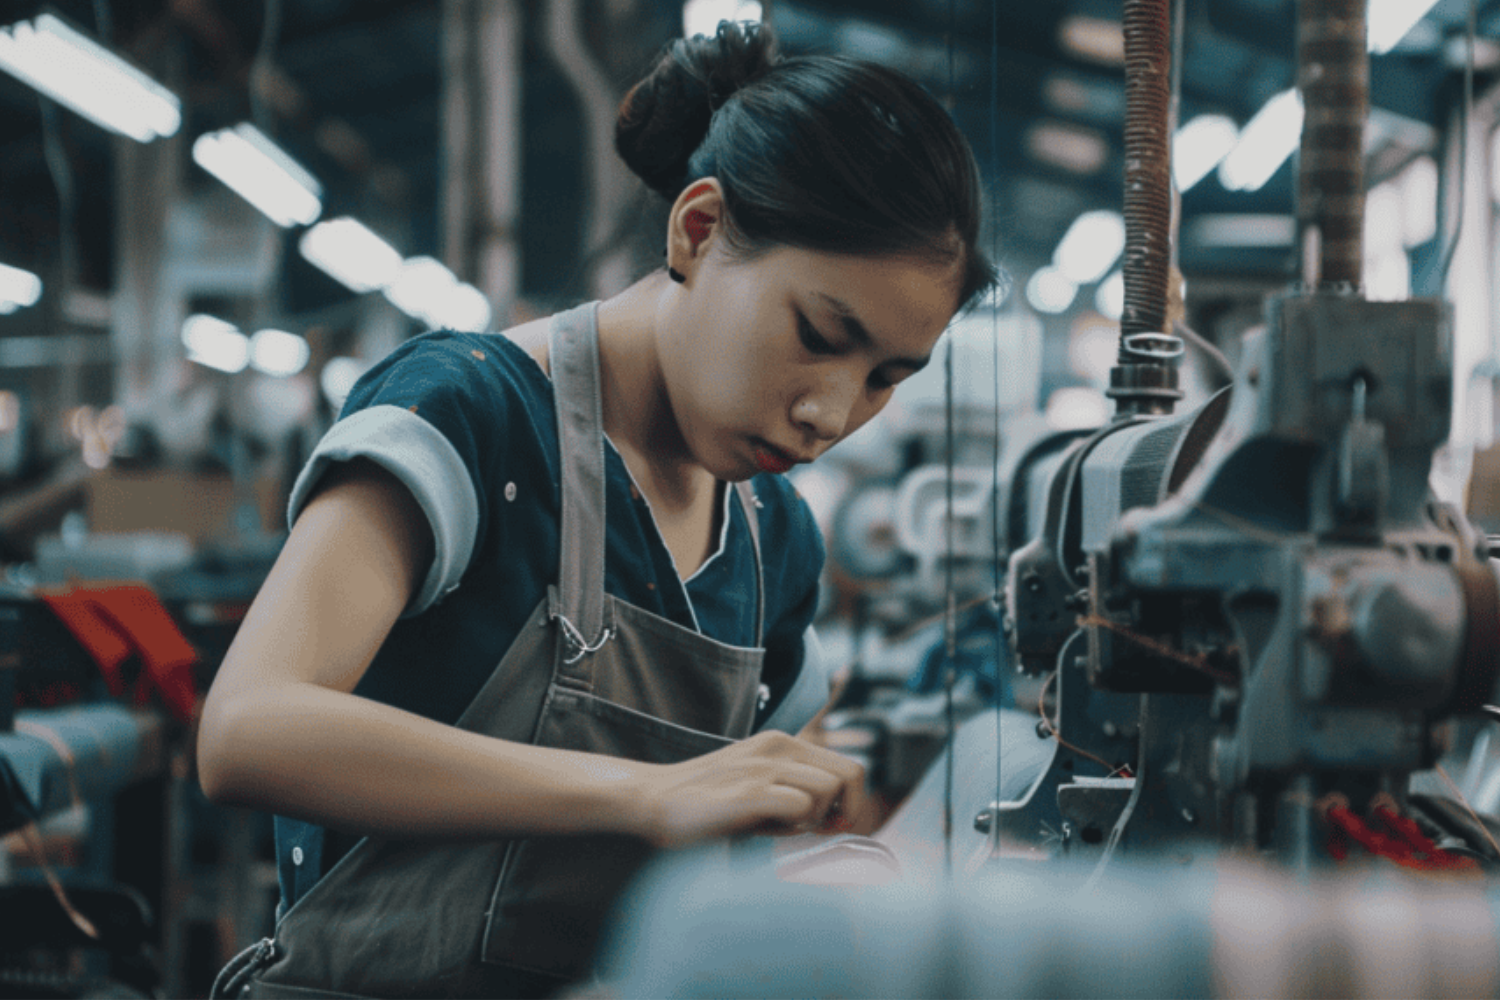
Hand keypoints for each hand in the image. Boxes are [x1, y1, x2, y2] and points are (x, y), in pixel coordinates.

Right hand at [635, 730, 865, 848]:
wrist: (653, 800)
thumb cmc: (709, 803)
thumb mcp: (760, 787)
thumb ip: (798, 793)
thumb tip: (840, 820)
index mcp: (783, 743)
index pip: (849, 768)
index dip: (852, 803)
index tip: (831, 826)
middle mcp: (778, 747)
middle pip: (851, 775)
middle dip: (845, 811)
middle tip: (818, 831)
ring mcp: (763, 767)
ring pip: (828, 791)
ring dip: (813, 818)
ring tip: (779, 825)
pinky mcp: (749, 791)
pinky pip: (801, 807)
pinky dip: (793, 825)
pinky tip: (765, 829)